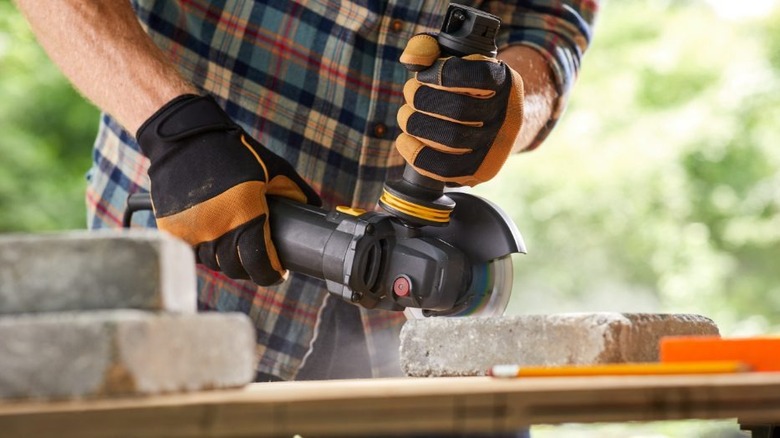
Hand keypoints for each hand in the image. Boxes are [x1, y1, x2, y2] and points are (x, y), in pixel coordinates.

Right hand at [136, 94, 320, 285]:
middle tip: (257, 260)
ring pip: (212, 263)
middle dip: (250, 268)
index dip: (271, 273)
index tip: (277, 272)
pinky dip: (203, 252)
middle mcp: (216, 229)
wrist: (187, 136)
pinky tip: (213, 241)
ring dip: (226, 260)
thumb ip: (297, 192)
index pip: (258, 264)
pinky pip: (192, 253)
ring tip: (235, 249)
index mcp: (244, 215)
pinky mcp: (171, 229)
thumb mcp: (275, 168)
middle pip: (235, 268)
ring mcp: (191, 231)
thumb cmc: (234, 151)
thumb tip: (317, 210)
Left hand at [396, 34, 524, 186]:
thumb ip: (429, 49)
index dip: (441, 74)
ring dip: (417, 126)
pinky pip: (446, 169)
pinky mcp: (480, 170)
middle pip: (458, 109)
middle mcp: (504, 114)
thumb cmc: (467, 87)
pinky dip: (418, 154)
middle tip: (410, 94)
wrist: (497, 122)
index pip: (476, 75)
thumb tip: (412, 59)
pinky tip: (405, 141)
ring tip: (406, 116)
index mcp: (502, 81)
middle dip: (422, 100)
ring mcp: (494, 146)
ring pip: (451, 140)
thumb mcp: (456, 60)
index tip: (423, 74)